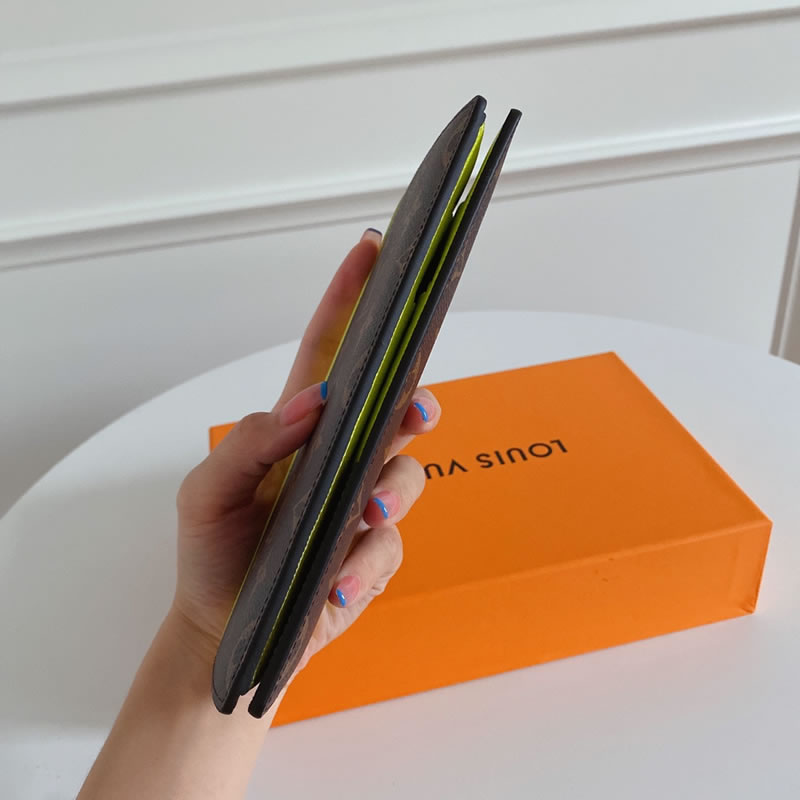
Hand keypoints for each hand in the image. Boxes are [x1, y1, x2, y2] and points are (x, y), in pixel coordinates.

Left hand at [172, 229, 440, 675]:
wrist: (227, 633)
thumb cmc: (214, 553)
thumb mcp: (207, 495)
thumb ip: (249, 444)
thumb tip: (312, 404)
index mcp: (299, 431)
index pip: (330, 351)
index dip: (350, 298)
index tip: (372, 249)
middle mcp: (340, 459)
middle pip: (392, 407)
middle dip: (413, 400)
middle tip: (416, 410)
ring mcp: (360, 504)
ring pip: (405, 477)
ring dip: (391, 495)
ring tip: (365, 520)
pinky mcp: (371, 554)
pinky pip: (390, 549)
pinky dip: (365, 566)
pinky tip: (335, 586)